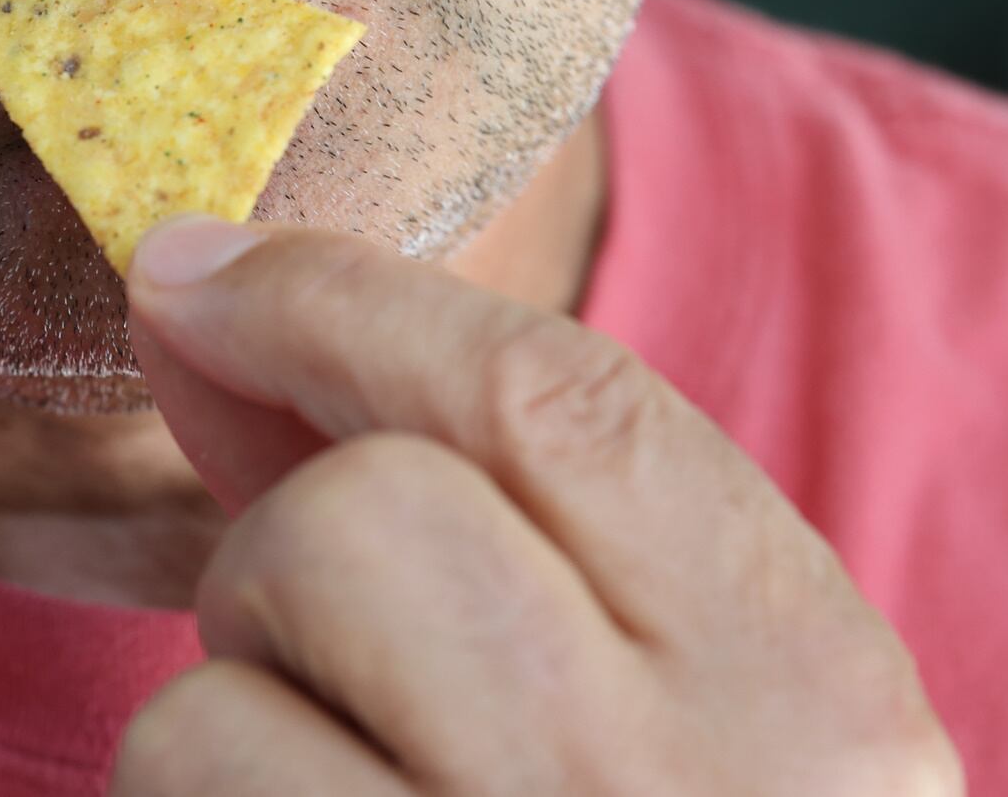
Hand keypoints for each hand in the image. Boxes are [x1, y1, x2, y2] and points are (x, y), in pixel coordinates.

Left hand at [110, 216, 962, 795]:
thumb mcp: (705, 693)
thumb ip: (501, 493)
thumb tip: (207, 302)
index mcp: (805, 697)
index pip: (549, 403)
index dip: (341, 298)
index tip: (202, 269)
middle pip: (352, 530)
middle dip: (283, 551)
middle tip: (337, 647)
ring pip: (205, 721)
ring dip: (226, 737)